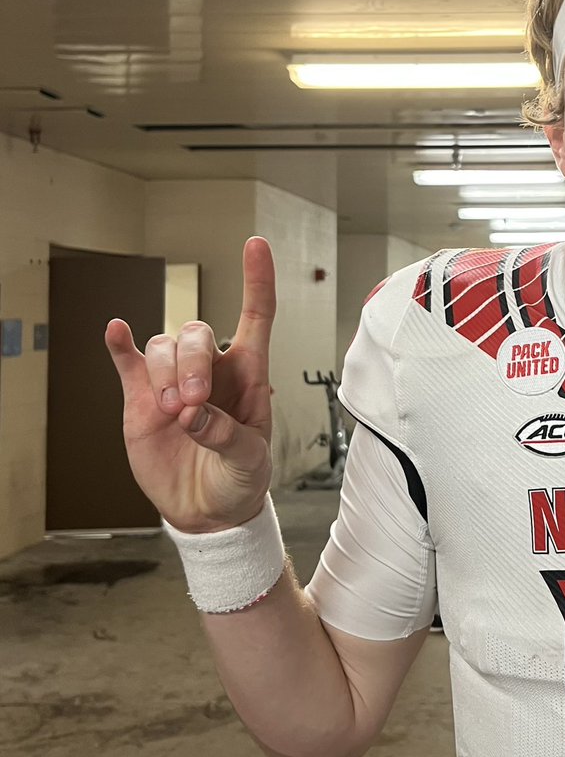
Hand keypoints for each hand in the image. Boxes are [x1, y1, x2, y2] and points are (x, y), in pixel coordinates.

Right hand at [105, 237, 276, 532]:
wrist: (209, 511)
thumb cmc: (241, 479)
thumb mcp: (250, 461)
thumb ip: (228, 435)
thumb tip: (194, 416)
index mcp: (250, 374)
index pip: (256, 315)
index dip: (258, 280)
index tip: (255, 245)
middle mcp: (213, 369)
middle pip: (198, 332)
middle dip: (192, 363)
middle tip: (191, 406)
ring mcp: (174, 381)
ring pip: (164, 345)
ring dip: (166, 372)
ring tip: (174, 412)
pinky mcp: (142, 399)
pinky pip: (129, 362)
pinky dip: (120, 344)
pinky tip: (116, 331)